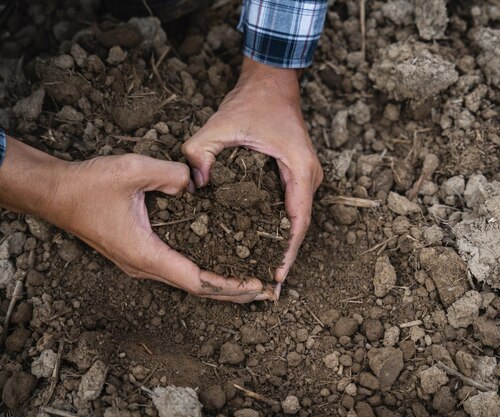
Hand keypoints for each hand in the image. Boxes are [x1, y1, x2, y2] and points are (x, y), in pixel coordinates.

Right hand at [0, 137, 274, 302]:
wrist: (57, 194)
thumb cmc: (90, 185)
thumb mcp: (133, 170)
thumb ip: (172, 174)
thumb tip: (197, 183)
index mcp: (146, 254)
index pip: (196, 280)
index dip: (228, 285)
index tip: (256, 285)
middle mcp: (145, 266)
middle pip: (197, 287)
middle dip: (232, 290)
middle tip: (265, 290)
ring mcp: (141, 262)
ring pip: (188, 280)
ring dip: (219, 282)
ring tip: (249, 281)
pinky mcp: (140, 253)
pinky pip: (178, 267)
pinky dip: (203, 269)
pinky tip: (219, 261)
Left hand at [183, 57, 322, 288]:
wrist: (272, 84)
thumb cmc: (252, 103)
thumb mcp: (220, 125)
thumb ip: (200, 153)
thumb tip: (194, 188)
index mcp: (299, 170)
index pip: (298, 221)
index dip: (287, 252)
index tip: (276, 278)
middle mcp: (309, 178)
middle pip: (299, 227)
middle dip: (284, 257)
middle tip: (268, 290)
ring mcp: (305, 178)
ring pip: (295, 221)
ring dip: (282, 246)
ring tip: (266, 275)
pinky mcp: (296, 176)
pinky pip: (289, 209)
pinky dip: (278, 230)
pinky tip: (263, 246)